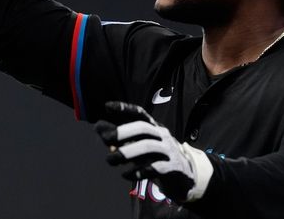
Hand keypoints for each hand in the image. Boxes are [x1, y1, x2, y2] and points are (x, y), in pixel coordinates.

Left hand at [95, 101, 212, 202]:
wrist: (186, 177)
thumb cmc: (156, 158)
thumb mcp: (139, 146)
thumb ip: (121, 138)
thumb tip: (98, 127)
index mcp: (153, 127)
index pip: (139, 113)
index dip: (124, 108)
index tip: (107, 107)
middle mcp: (162, 135)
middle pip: (143, 127)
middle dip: (123, 131)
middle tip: (105, 138)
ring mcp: (169, 151)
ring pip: (148, 146)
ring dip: (126, 152)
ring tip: (109, 160)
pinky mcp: (173, 168)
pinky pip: (155, 167)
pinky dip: (139, 171)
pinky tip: (126, 175)